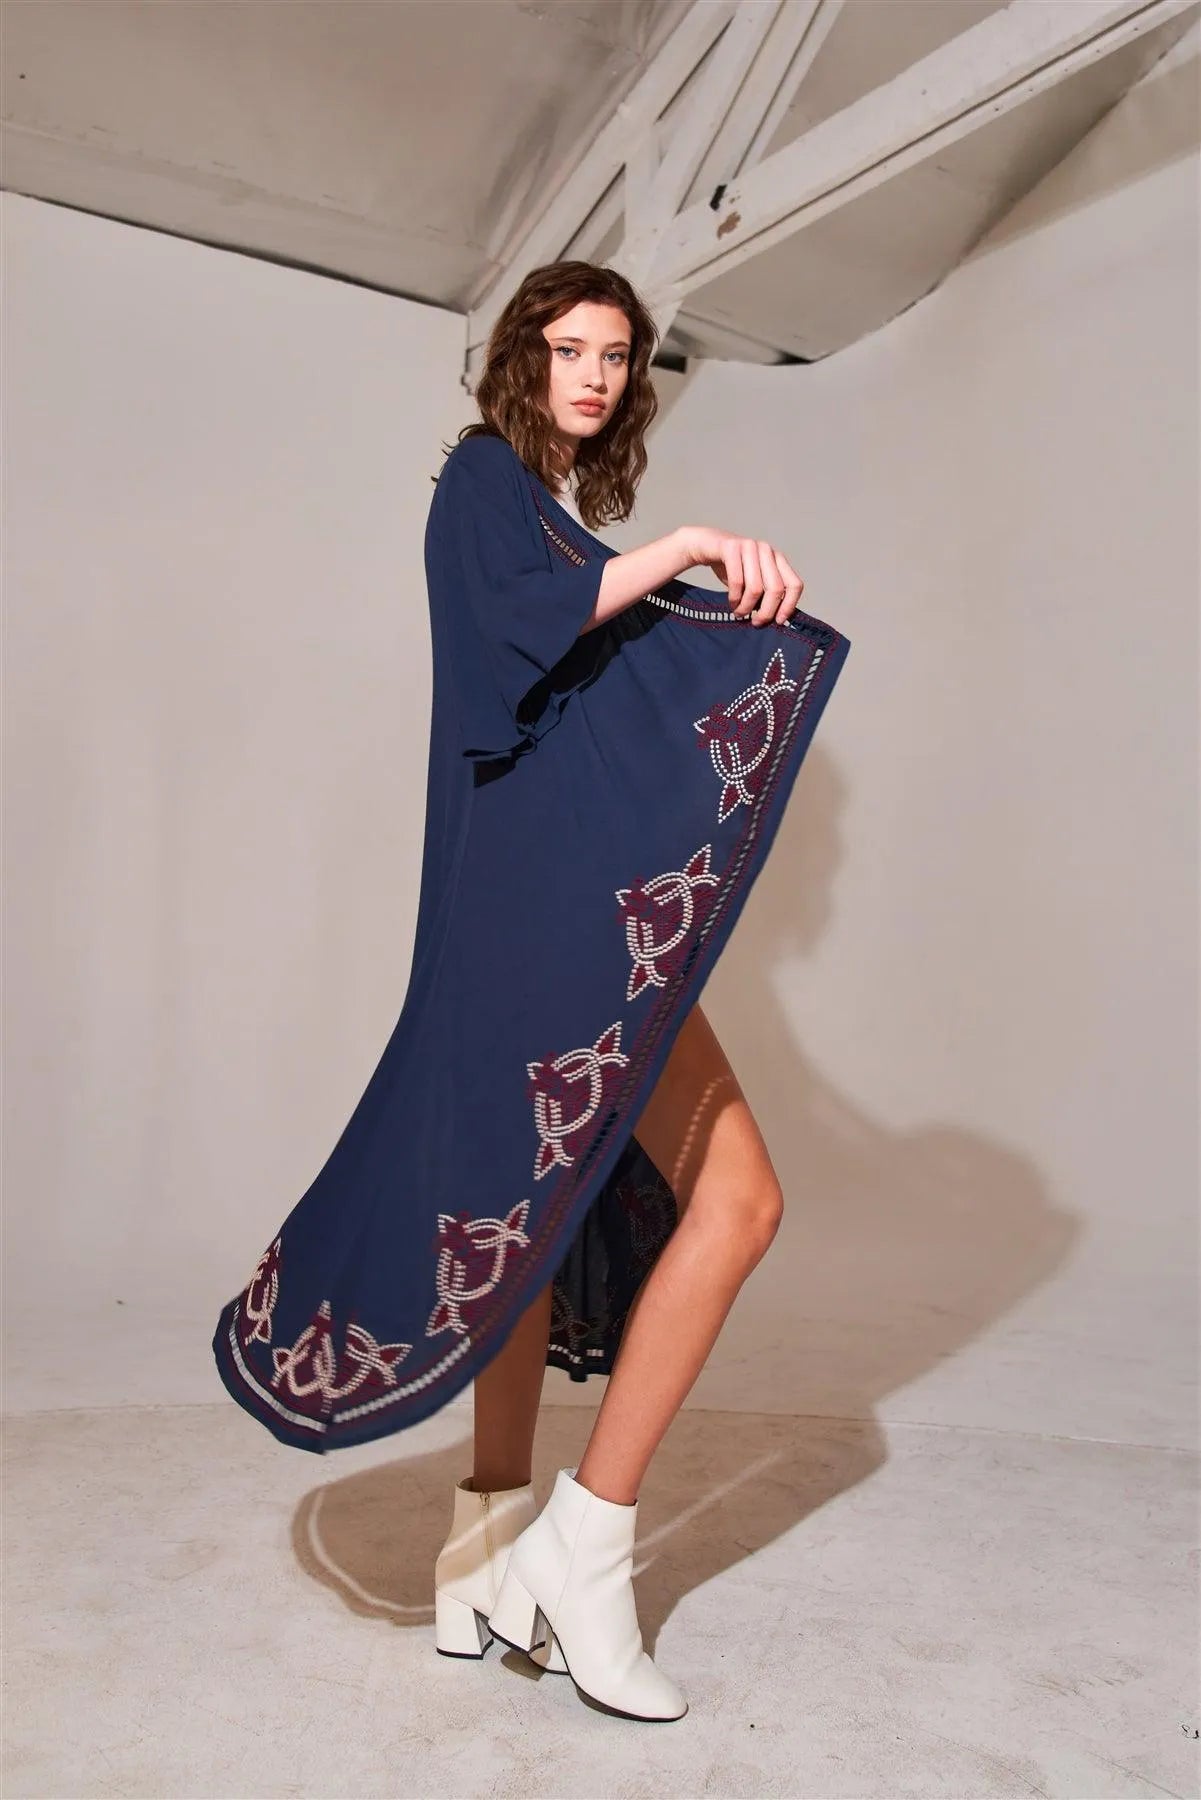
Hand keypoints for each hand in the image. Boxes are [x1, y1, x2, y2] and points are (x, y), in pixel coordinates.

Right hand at [675, 525, 804, 626]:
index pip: (795, 585)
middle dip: (766, 612)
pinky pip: (737, 581)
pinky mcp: (731, 547)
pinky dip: (734, 597)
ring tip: (739, 613)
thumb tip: (776, 620)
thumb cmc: (733, 568)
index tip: (778, 621)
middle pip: (776, 589)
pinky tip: (731, 603)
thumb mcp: (753, 581)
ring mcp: (750, 547)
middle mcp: (767, 550)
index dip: (789, 606)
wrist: (708, 546)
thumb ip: (766, 594)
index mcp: (778, 559)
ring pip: (756, 588)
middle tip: (756, 622)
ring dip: (746, 607)